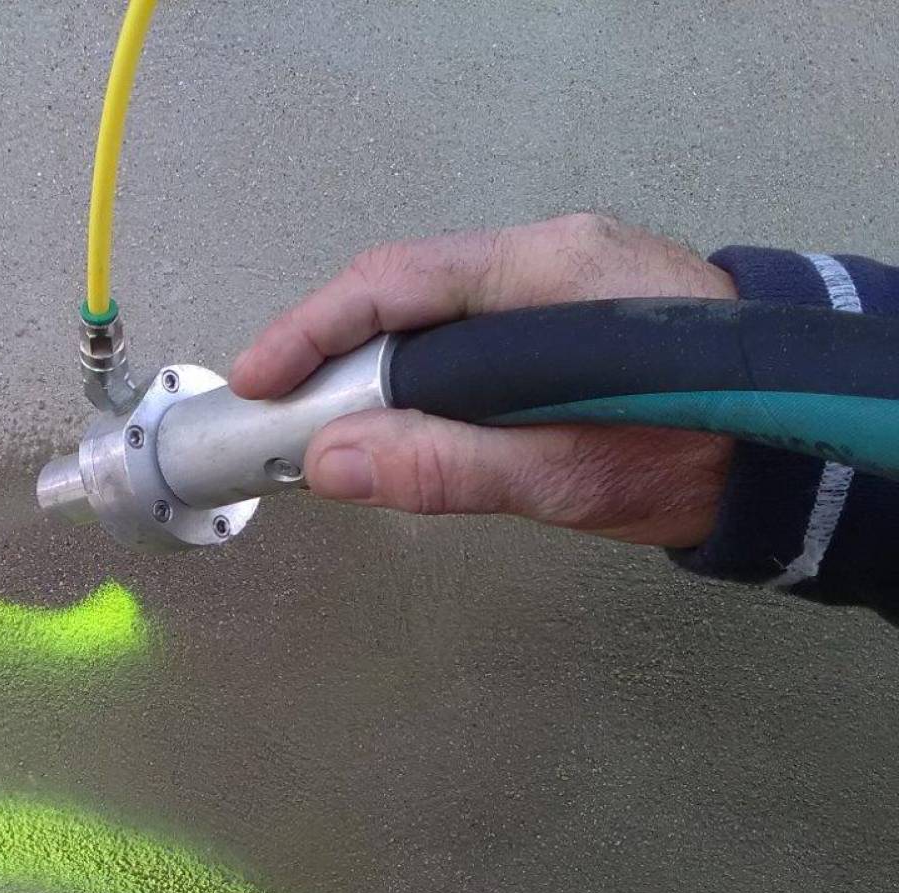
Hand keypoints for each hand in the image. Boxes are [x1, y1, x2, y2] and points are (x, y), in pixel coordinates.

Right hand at [229, 213, 738, 546]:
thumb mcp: (564, 473)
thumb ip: (446, 465)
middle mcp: (546, 264)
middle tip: (284, 423)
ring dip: (372, 377)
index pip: (395, 283)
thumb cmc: (698, 450)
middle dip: (330, 358)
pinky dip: (417, 385)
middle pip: (402, 299)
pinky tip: (402, 428)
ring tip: (330, 435)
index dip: (311, 330)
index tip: (260, 380)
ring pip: (430, 325)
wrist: (789, 458)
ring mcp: (555, 290)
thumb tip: (332, 462)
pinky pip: (463, 345)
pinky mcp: (561, 326)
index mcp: (546, 274)